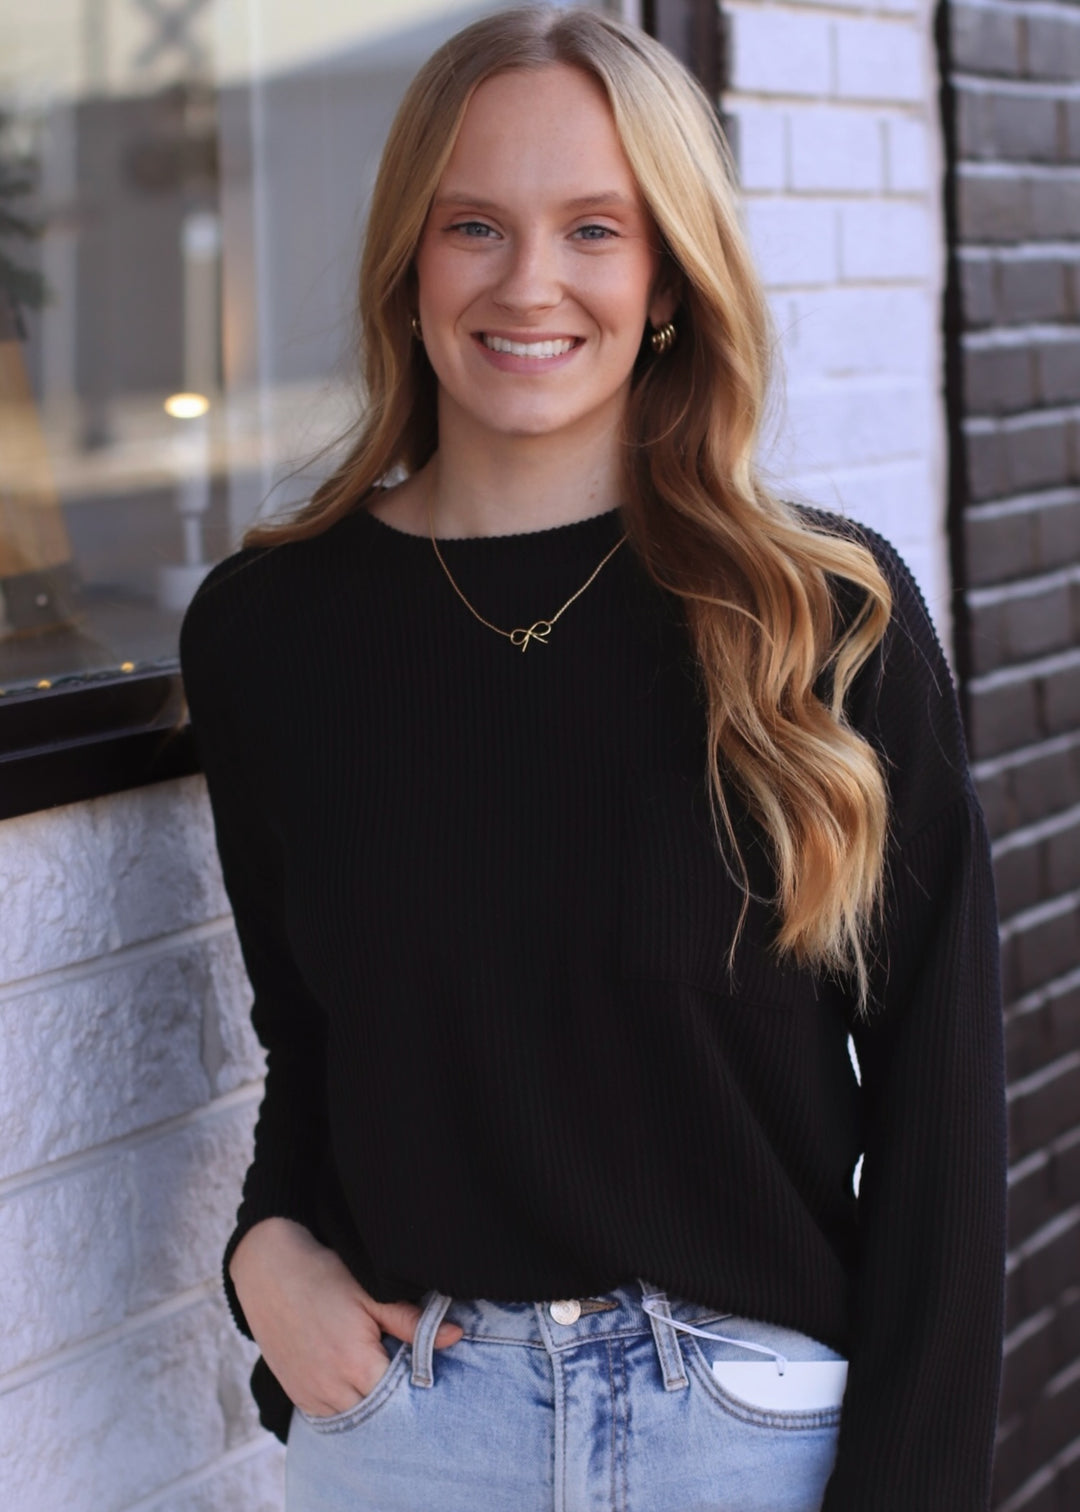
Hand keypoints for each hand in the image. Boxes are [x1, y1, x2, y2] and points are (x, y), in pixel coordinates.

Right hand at [229, 1217, 463, 1417]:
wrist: (270, 1270)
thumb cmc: (324, 1277)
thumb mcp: (372, 1295)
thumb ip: (413, 1322)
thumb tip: (456, 1336)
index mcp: (355, 1363)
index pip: (401, 1397)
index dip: (417, 1388)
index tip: (427, 1374)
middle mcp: (331, 1388)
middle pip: (379, 1413)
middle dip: (397, 1401)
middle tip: (408, 1377)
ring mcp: (311, 1395)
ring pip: (355, 1419)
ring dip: (371, 1405)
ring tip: (382, 1376)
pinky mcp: (297, 1395)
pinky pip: (331, 1416)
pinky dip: (348, 1406)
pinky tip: (357, 1384)